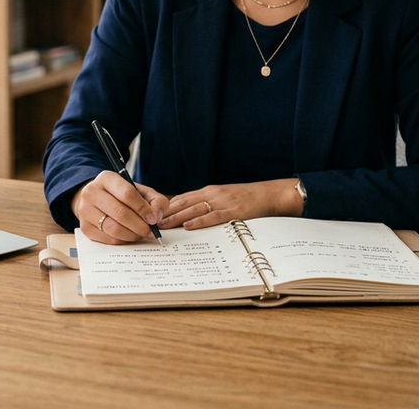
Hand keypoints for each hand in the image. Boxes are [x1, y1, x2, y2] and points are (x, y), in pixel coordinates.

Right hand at [72, 171, 168, 244]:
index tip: (153, 219)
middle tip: (150, 231)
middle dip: (139, 225)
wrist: (98, 200)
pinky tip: (129, 236)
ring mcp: (85, 210)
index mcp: (106, 178)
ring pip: (113, 228)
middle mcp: (91, 192)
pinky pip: (107, 239)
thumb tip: (157, 216)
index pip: (127, 194)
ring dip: (132, 235)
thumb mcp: (140, 191)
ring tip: (141, 234)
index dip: (143, 208)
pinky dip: (122, 240)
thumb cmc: (122, 196)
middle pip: (120, 213)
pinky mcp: (85, 227)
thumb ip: (155, 200)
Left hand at [159, 178, 300, 230]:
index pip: (182, 198)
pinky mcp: (232, 211)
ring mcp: (222, 202)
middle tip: (150, 221)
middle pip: (183, 203)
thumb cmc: (245, 198)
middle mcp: (212, 194)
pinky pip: (213, 216)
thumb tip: (188, 215)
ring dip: (177, 218)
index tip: (152, 213)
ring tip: (163, 225)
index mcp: (208, 191)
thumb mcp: (223, 197)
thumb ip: (206, 203)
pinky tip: (189, 226)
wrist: (268, 194)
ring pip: (194, 209)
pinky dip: (200, 221)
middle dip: (166, 212)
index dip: (166, 206)